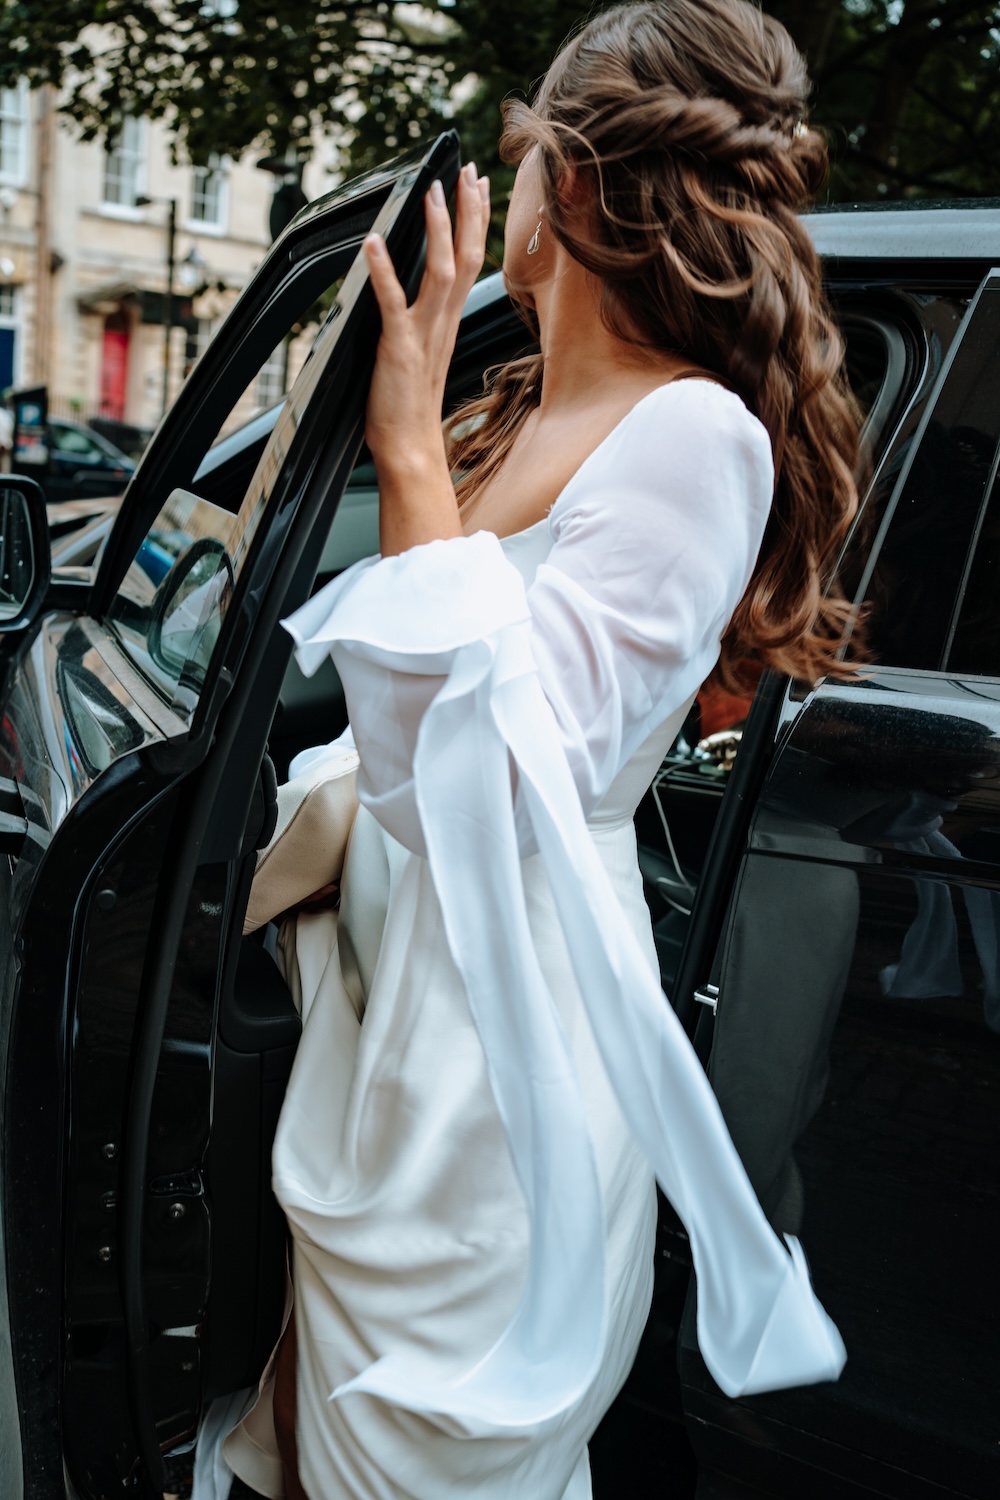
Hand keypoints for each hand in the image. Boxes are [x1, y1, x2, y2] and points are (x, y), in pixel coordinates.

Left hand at [363, 162, 490, 554]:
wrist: (409, 450)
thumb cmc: (407, 410)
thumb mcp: (417, 356)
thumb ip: (416, 322)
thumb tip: (408, 297)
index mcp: (447, 323)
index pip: (469, 262)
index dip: (475, 222)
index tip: (476, 187)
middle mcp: (442, 324)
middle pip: (465, 257)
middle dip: (467, 211)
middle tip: (467, 171)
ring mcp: (423, 335)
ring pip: (440, 272)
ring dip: (437, 229)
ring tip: (431, 192)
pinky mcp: (399, 348)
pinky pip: (393, 303)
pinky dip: (384, 272)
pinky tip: (374, 243)